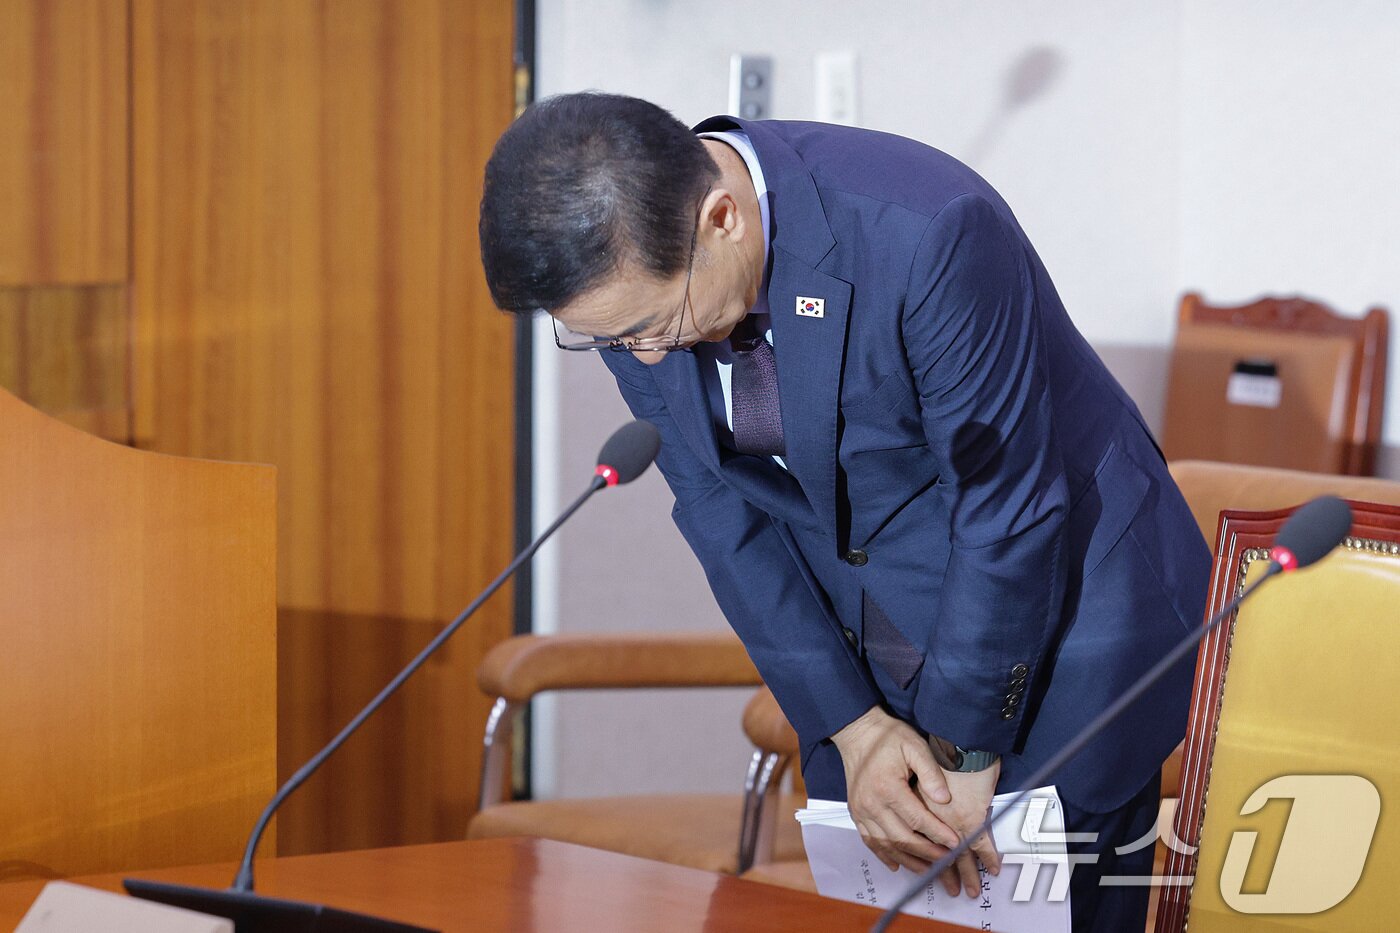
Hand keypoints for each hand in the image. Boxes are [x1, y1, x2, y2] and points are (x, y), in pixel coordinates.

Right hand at [830, 707, 959, 873]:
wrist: (857, 732)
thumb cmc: (889, 737)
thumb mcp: (915, 746)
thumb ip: (931, 773)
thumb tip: (945, 799)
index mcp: (888, 787)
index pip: (917, 820)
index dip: (938, 834)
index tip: (956, 843)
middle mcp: (871, 803)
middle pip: (901, 838)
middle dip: (927, 853)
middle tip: (947, 862)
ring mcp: (861, 810)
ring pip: (886, 845)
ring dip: (908, 860)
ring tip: (928, 870)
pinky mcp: (856, 812)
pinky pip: (870, 841)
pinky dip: (884, 855)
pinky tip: (898, 864)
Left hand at [918, 750, 1001, 898]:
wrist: (957, 740)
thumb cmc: (939, 750)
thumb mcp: (919, 769)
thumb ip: (923, 790)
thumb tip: (928, 802)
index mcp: (920, 806)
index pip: (923, 839)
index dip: (929, 856)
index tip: (931, 869)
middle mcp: (935, 818)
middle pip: (940, 853)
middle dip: (946, 873)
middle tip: (953, 890)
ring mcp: (953, 820)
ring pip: (959, 855)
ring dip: (966, 873)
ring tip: (971, 889)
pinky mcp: (972, 817)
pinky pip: (981, 845)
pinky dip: (988, 858)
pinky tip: (993, 869)